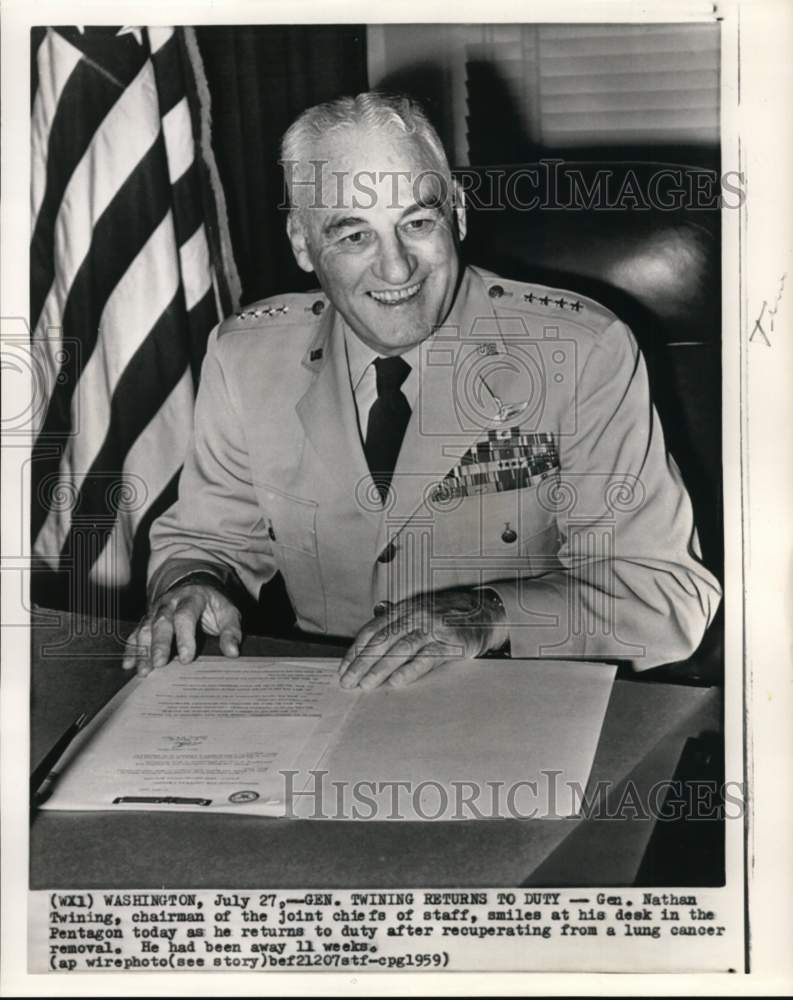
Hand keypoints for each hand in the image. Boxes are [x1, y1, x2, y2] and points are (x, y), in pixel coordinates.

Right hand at [122, 581, 241, 676]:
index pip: (186, 615)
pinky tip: (128, 664)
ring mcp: (156, 610)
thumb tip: (233, 652)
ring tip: (143, 670)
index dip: (185, 637)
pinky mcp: (148, 619)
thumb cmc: (213, 605)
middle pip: (161, 621)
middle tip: (159, 664)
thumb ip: (231, 631)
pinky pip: (136, 633)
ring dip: (143, 649)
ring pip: (146, 628)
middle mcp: (171, 602)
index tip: (187, 658)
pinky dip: (131, 649)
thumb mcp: (228, 613)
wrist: (195, 586)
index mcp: (192, 598)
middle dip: (159, 644)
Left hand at [338, 587, 507, 689]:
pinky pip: (425, 658)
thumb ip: (398, 626)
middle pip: (381, 641)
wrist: (486, 611)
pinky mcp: (449, 643)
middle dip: (361, 663)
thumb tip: (370, 649)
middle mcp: (415, 616)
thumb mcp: (420, 613)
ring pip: (399, 650)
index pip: (372, 630)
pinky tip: (397, 682)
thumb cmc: (450, 615)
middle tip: (347, 682)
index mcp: (404, 610)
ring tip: (366, 684)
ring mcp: (432, 629)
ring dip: (379, 669)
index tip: (344, 668)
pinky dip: (409, 670)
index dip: (355, 650)